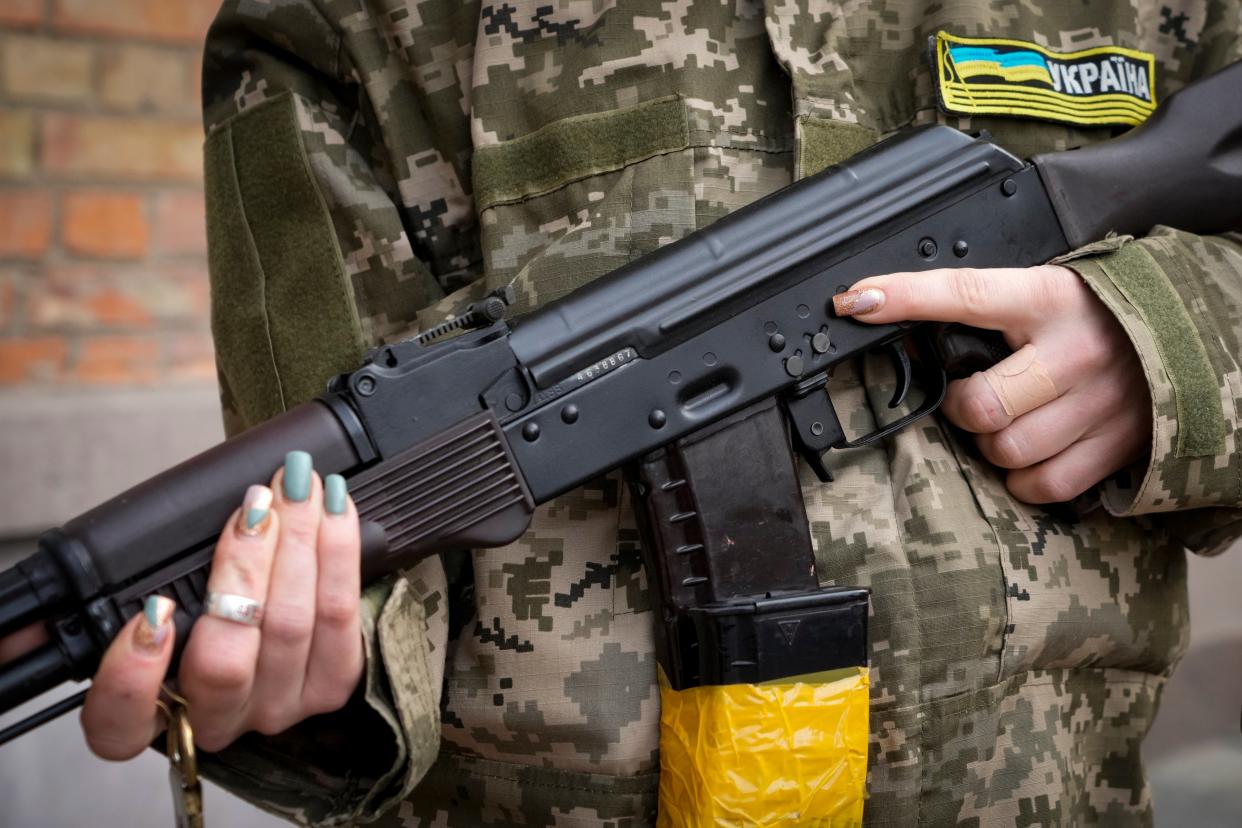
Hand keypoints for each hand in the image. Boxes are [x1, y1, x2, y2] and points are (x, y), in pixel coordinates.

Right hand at [78, 452, 363, 758]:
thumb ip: (112, 596)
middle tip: (255, 503)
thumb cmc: (200, 598)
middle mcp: (214, 717)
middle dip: (243, 566)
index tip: (151, 612)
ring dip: (299, 545)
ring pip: (289, 628)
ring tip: (298, 489)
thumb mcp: (154, 590)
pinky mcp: (330, 684)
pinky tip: (334, 510)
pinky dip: (337, 555)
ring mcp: (276, 706)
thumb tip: (23, 624)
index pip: (120, 723)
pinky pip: (339, 619)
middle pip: (226, 657)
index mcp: (152, 710)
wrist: (281, 605)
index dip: (132, 674)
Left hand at [833, 265, 1150, 502]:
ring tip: (1013, 420)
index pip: (965, 293)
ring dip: (994, 445)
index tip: (855, 300)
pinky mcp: (1119, 445)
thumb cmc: (1101, 315)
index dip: (906, 297)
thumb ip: (990, 309)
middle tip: (976, 395)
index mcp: (1049, 299)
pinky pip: (1044, 484)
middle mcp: (1076, 351)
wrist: (1194, 334)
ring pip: (1007, 450)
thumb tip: (906, 326)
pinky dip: (1025, 479)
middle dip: (963, 409)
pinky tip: (1035, 452)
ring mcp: (1101, 403)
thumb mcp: (1046, 293)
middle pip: (981, 405)